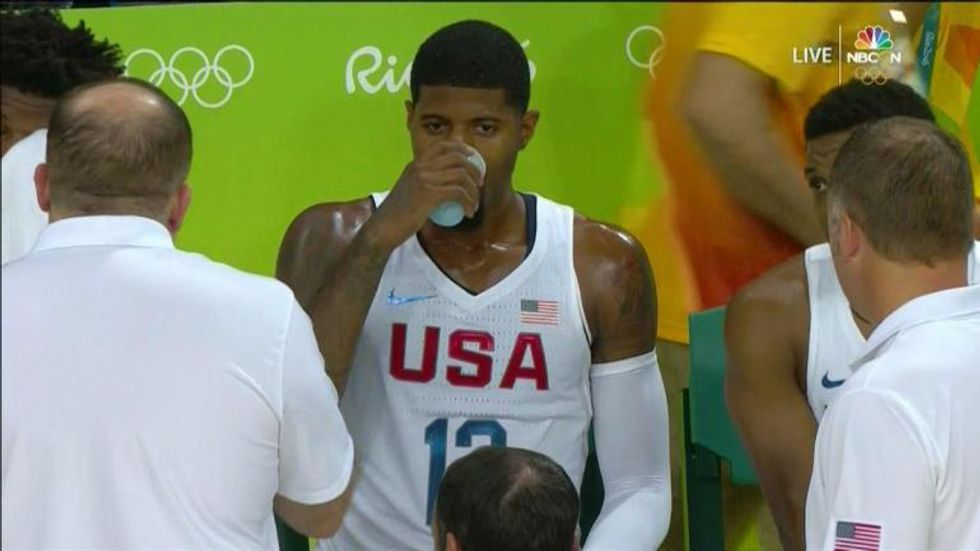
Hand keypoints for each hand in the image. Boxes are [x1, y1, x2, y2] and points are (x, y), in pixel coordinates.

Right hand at [363, 141, 482, 250]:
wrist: (383, 228)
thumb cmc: (397, 214)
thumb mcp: (409, 190)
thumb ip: (424, 183)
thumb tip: (445, 184)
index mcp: (415, 164)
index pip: (442, 146)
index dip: (462, 149)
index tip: (474, 161)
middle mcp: (420, 167)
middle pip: (457, 157)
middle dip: (474, 169)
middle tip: (479, 184)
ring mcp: (424, 179)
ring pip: (461, 175)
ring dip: (474, 190)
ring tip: (474, 204)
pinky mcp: (429, 194)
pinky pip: (458, 192)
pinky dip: (468, 202)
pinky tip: (469, 213)